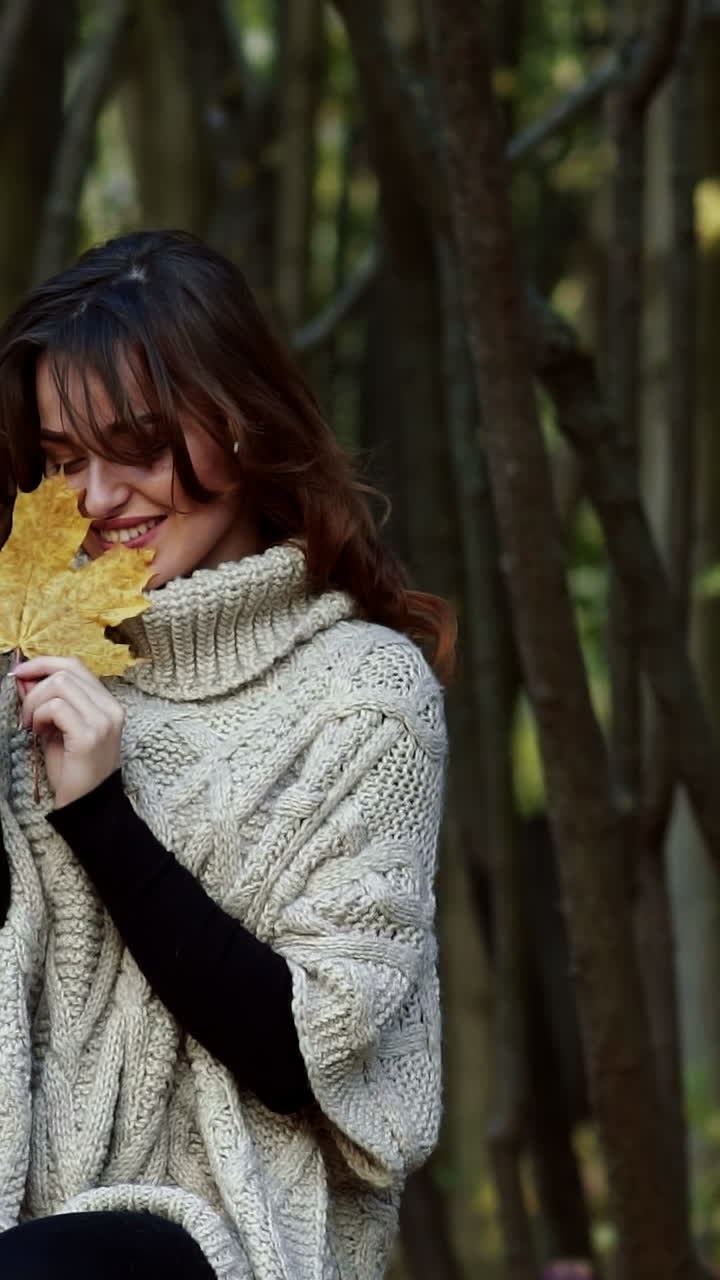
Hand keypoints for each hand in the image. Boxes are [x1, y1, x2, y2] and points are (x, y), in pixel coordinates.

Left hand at [13, 656, 124, 807]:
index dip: (44, 664)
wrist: (88, 805)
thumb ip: (45, 702)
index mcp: (107, 704)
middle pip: (66, 670)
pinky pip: (56, 707)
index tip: (21, 674)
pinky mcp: (89, 735)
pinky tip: (38, 731)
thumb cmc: (74, 769)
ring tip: (32, 723)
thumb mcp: (57, 728)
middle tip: (24, 708)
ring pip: (60, 684)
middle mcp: (110, 708)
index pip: (75, 665)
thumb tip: (24, 677)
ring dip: (36, 701)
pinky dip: (39, 714)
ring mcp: (103, 721)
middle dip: (35, 683)